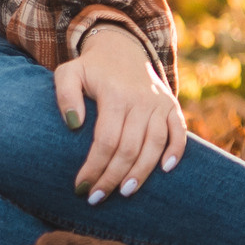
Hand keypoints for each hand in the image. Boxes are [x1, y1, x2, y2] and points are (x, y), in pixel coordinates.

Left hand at [55, 24, 185, 204]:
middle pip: (130, 148)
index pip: (106, 141)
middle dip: (113, 177)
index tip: (81, 187)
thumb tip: (73, 126)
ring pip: (155, 144)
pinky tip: (166, 170)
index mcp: (114, 95)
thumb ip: (65, 96)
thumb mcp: (68, 73)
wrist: (121, 47)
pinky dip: (176, 151)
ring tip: (125, 192)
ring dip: (142, 172)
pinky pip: (179, 131)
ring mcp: (159, 103)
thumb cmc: (90, 68)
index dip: (94, 167)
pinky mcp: (171, 105)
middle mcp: (140, 100)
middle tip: (97, 197)